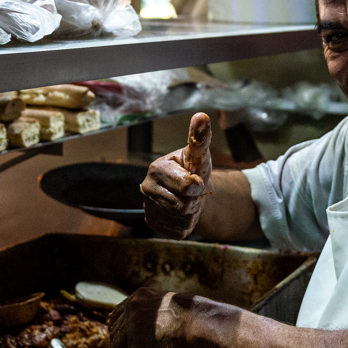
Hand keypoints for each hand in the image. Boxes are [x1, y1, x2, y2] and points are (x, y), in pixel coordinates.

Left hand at [106, 288, 194, 347]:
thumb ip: (149, 317)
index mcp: (140, 296)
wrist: (201, 323)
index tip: (121, 344)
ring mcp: (132, 323)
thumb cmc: (193, 320)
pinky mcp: (136, 340)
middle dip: (120, 347)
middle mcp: (132, 306)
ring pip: (117, 346)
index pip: (117, 314)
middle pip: (113, 331)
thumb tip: (136, 338)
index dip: (117, 331)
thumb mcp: (167, 310)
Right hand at [140, 112, 212, 237]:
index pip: (187, 186)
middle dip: (195, 201)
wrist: (191, 191)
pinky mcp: (153, 223)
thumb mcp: (199, 155)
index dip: (198, 186)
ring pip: (181, 220)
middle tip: (193, 192)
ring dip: (192, 213)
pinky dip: (186, 225)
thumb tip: (201, 115)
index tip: (197, 179)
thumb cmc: (194, 169)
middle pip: (183, 206)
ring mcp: (148, 207)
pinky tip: (182, 213)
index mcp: (157, 168)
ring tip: (188, 200)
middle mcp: (146, 187)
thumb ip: (200, 138)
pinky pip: (178, 232)